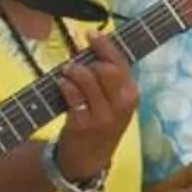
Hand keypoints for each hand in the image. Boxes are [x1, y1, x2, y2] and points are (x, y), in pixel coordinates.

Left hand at [49, 38, 138, 185]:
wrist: (89, 158)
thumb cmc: (100, 122)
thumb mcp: (114, 101)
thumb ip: (109, 78)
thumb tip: (93, 44)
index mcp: (131, 95)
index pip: (121, 63)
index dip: (105, 45)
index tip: (90, 33)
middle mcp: (121, 104)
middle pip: (107, 69)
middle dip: (88, 60)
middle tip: (75, 62)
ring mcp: (103, 115)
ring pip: (89, 78)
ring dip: (73, 70)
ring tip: (66, 72)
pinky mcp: (83, 123)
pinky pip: (72, 94)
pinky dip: (64, 84)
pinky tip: (60, 84)